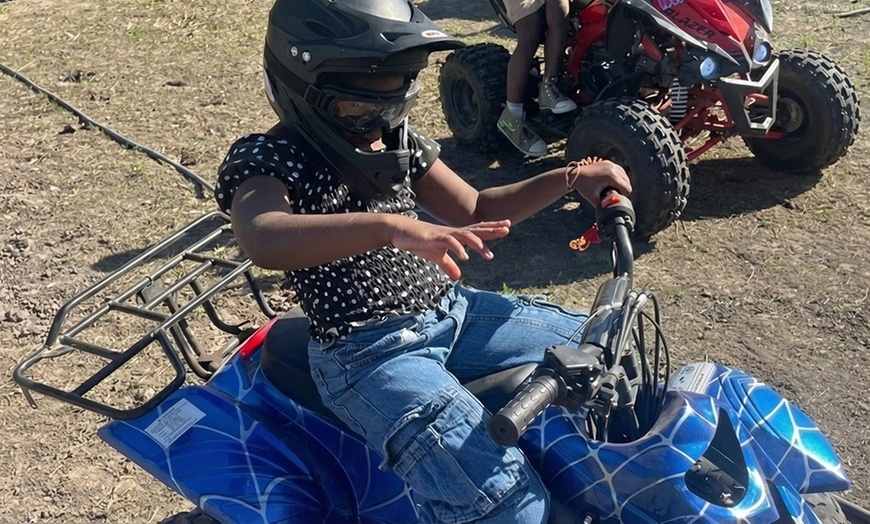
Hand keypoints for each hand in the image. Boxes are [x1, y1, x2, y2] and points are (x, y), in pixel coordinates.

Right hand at [389, 218, 510, 279]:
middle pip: (476, 230)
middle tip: (508, 228)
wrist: (400, 232)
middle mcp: (453, 233)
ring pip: (465, 236)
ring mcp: (444, 234)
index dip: (492, 229)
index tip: (507, 226)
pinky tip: (465, 257)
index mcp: (456, 236)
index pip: (477, 231)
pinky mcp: (434, 238)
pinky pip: (449, 242)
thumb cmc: (419, 242)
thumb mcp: (436, 257)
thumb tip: (458, 277)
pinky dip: (458, 249)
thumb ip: (448, 265)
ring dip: (478, 244)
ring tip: (489, 255)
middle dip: (492, 230)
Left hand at [569, 158, 631, 205]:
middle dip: (623, 189)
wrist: (574, 175)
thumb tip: (611, 212)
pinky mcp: (608, 162)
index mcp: (611, 177)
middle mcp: (612, 168)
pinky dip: (618, 177)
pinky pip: (619, 170)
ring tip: (615, 189)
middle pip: (627, 181)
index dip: (624, 196)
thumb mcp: (594, 198)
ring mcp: (610, 164)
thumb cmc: (583, 186)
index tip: (617, 199)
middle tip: (615, 195)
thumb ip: (604, 206)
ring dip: (622, 182)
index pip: (627, 188)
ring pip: (624, 175)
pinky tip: (613, 182)